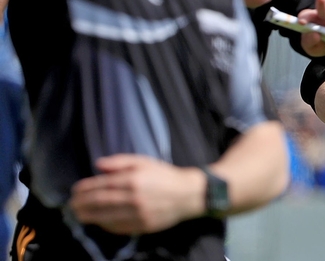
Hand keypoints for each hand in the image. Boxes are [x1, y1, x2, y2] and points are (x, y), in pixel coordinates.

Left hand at [69, 155, 204, 234]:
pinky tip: (99, 222)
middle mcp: (134, 197)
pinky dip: (105, 225)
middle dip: (82, 204)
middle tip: (71, 205)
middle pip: (100, 202)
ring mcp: (138, 213)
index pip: (102, 185)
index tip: (75, 190)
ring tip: (79, 214)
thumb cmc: (165, 175)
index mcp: (134, 179)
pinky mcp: (143, 226)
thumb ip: (120, 162)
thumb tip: (98, 165)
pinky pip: (118, 227)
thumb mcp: (144, 162)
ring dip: (89, 216)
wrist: (189, 194)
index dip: (85, 188)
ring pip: (106, 217)